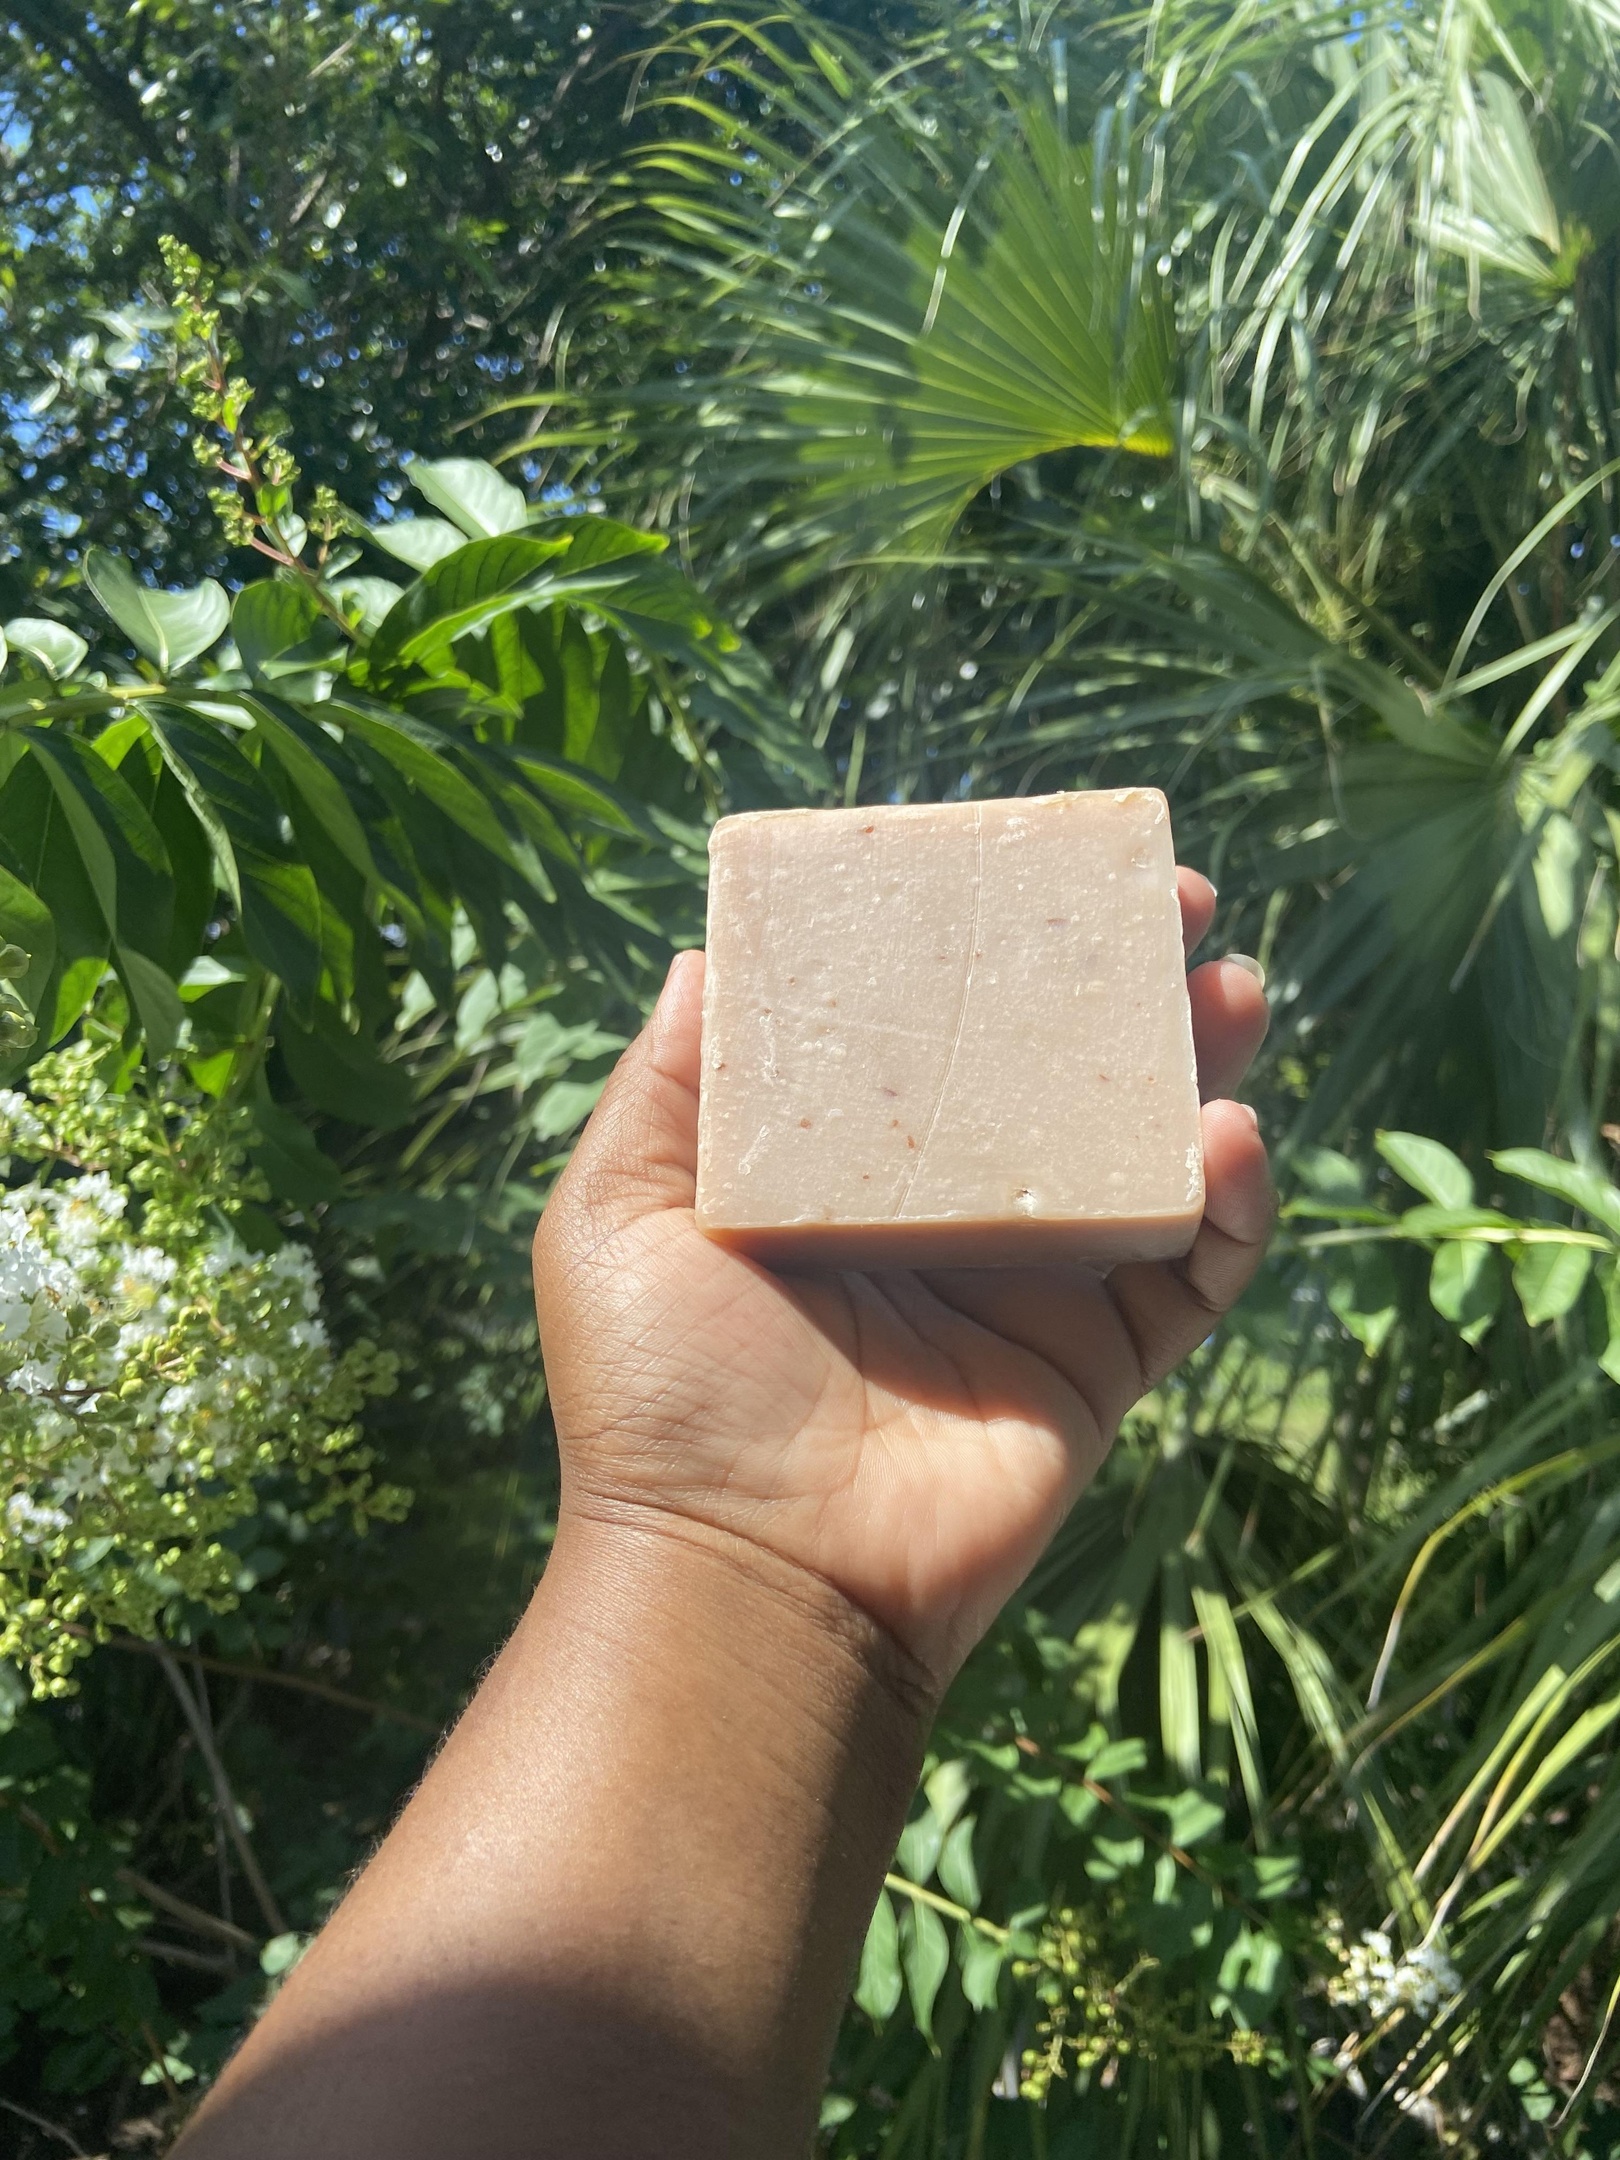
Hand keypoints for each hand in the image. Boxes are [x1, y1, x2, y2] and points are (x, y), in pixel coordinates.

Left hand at [533, 870, 1269, 1695]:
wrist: (751, 1578)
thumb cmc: (665, 1395)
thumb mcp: (617, 1215)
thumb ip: (663, 1087)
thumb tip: (699, 952)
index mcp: (842, 1166)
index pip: (935, 1029)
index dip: (991, 946)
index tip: (1040, 867)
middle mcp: (945, 1210)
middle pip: (1058, 1070)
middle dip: (1121, 984)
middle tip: (1173, 907)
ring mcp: (1030, 1286)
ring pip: (1144, 1150)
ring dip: (1200, 1065)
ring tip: (1229, 993)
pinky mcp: (1099, 1363)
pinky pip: (1194, 1273)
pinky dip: (1233, 1205)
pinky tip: (1228, 1140)